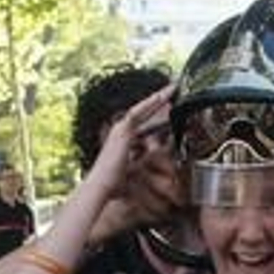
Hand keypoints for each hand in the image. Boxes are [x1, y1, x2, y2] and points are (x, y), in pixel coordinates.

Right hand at [89, 85, 175, 201]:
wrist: (101, 185)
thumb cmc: (113, 184)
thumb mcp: (133, 172)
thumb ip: (142, 166)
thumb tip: (153, 172)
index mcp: (123, 139)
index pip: (142, 122)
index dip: (154, 113)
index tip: (167, 108)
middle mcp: (120, 130)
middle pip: (143, 111)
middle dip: (157, 101)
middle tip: (171, 91)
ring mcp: (120, 129)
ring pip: (142, 108)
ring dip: (157, 98)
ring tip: (171, 89)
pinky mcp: (122, 130)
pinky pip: (138, 112)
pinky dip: (150, 103)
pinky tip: (161, 96)